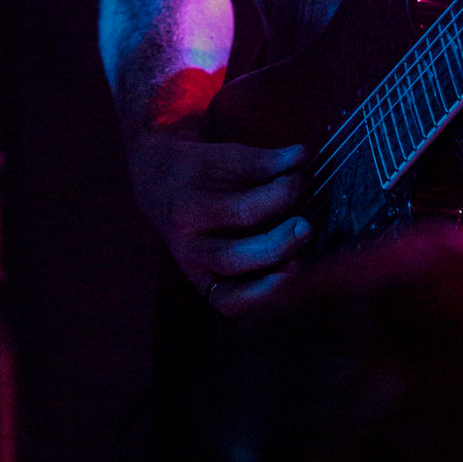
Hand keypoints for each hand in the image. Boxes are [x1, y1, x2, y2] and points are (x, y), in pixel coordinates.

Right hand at [126, 128, 310, 313]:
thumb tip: (302, 156)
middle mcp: (187, 247)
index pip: (241, 210)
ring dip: (270, 284)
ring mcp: (194, 271)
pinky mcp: (205, 285)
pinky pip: (232, 305)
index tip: (297, 178)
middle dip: (277, 246)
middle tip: (305, 226)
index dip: (279, 195)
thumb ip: (264, 160)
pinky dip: (259, 298)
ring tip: (297, 261)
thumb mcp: (225, 156)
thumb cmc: (197, 170)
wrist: (157, 185)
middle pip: (233, 258)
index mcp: (188, 209)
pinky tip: (283, 274)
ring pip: (231, 297)